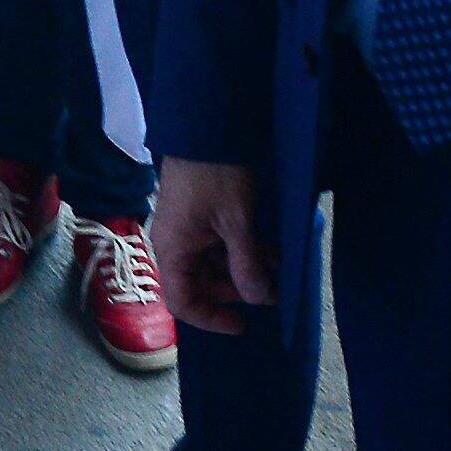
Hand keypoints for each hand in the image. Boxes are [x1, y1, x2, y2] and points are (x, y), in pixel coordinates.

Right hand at [152, 158, 271, 334]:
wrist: (206, 127)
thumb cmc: (215, 175)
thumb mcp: (237, 222)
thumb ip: (246, 264)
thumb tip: (259, 300)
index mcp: (173, 251)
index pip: (183, 303)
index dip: (212, 318)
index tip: (242, 324)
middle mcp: (174, 245)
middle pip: (199, 285)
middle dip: (235, 291)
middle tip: (269, 291)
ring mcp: (186, 230)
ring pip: (213, 265)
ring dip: (243, 269)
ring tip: (277, 266)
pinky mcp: (199, 217)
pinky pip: (217, 245)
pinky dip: (242, 251)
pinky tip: (269, 249)